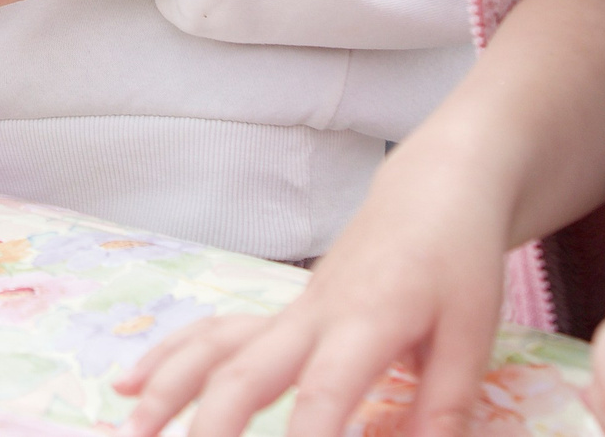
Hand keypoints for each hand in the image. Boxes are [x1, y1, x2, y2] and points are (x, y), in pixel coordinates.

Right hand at [115, 154, 511, 436]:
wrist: (431, 192)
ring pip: (214, 344)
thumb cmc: (457, 261)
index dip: (304, 436)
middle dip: (210, 421)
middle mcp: (313, 314)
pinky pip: (214, 333)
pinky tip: (132, 384)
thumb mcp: (473, 334)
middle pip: (244, 368)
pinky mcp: (283, 312)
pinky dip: (170, 357)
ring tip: (131, 427)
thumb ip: (445, 403)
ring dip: (168, 385)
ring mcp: (290, 311)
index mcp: (367, 320)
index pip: (324, 390)